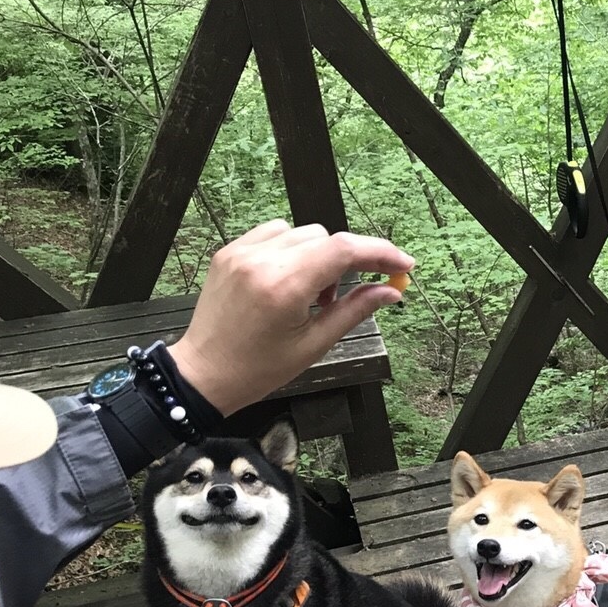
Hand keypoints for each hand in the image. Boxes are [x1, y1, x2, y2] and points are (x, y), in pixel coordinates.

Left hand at [170, 220, 413, 416]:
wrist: (204, 373)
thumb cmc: (258, 368)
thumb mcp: (314, 344)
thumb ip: (355, 311)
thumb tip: (390, 292)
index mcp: (284, 286)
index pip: (344, 250)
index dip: (381, 253)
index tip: (403, 265)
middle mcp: (262, 260)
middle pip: (326, 238)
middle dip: (347, 262)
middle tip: (341, 298)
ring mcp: (242, 252)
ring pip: (302, 233)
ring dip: (319, 256)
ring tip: (311, 294)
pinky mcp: (230, 252)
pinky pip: (274, 234)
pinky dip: (292, 250)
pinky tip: (289, 280)